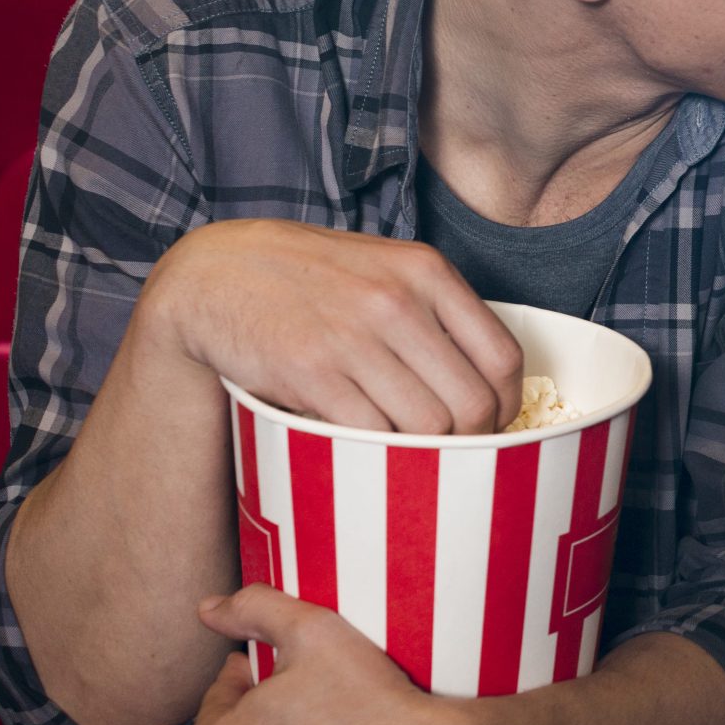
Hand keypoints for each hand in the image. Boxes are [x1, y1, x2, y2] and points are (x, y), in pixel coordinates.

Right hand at [149, 218, 522, 434]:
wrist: (217, 274)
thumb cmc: (311, 278)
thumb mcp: (385, 270)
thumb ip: (437, 313)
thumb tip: (489, 387)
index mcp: (427, 272)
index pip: (503, 358)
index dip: (506, 407)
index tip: (493, 425)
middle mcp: (398, 301)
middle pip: (472, 403)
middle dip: (470, 441)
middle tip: (452, 453)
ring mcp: (354, 337)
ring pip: (428, 427)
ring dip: (425, 453)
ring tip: (410, 454)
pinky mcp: (312, 372)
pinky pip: (371, 434)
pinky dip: (377, 452)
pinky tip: (367, 447)